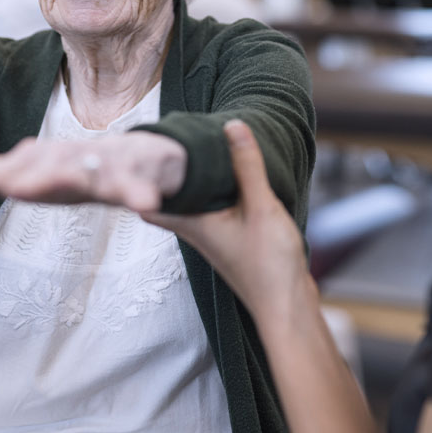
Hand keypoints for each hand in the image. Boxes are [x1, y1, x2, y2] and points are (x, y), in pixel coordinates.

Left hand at [0, 131, 185, 213]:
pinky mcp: (145, 175)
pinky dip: (142, 192)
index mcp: (52, 165)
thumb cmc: (88, 169)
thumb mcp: (40, 173)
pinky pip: (143, 186)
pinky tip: (147, 206)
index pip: (21, 169)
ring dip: (82, 178)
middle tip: (12, 186)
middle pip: (55, 166)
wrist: (157, 160)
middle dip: (34, 175)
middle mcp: (78, 161)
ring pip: (97, 173)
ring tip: (64, 191)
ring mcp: (113, 166)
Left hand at [142, 120, 310, 321]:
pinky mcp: (230, 239)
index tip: (143, 148)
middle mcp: (196, 230)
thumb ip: (246, 166)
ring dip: (192, 180)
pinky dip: (213, 191)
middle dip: (165, 173)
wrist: (287, 306)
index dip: (143, 175)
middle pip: (168, 198)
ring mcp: (212, 237)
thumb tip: (231, 126)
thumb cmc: (269, 263)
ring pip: (191, 202)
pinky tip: (228, 177)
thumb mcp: (260, 206)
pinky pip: (212, 208)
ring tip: (196, 150)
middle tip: (168, 141)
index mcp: (192, 222)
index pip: (149, 199)